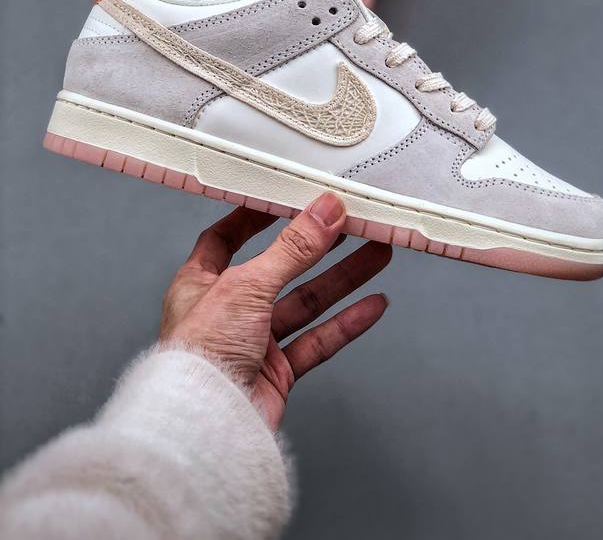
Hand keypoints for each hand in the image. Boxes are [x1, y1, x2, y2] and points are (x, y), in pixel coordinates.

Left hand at [160, 192, 390, 428]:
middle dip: (318, 247)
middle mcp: (226, 310)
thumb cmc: (201, 355)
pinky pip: (317, 341)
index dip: (255, 217)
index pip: (226, 238)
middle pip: (280, 268)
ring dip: (343, 279)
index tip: (286, 198)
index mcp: (201, 283)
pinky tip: (372, 305)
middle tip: (350, 225)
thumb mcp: (247, 285)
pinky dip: (346, 323)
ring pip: (305, 303)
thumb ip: (292, 249)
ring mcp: (253, 342)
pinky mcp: (276, 372)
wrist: (205, 426)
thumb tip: (325, 212)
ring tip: (377, 254)